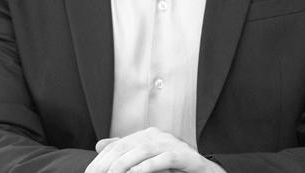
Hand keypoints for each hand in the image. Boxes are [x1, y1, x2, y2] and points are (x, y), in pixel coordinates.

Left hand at [85, 127, 223, 172]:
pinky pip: (164, 159)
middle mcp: (158, 135)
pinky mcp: (183, 156)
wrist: (205, 172)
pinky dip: (148, 167)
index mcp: (148, 135)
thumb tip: (99, 144)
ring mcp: (171, 143)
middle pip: (128, 146)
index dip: (102, 159)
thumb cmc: (174, 167)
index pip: (119, 145)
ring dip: (125, 164)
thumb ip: (126, 151)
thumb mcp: (147, 159)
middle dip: (108, 162)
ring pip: (143, 150)